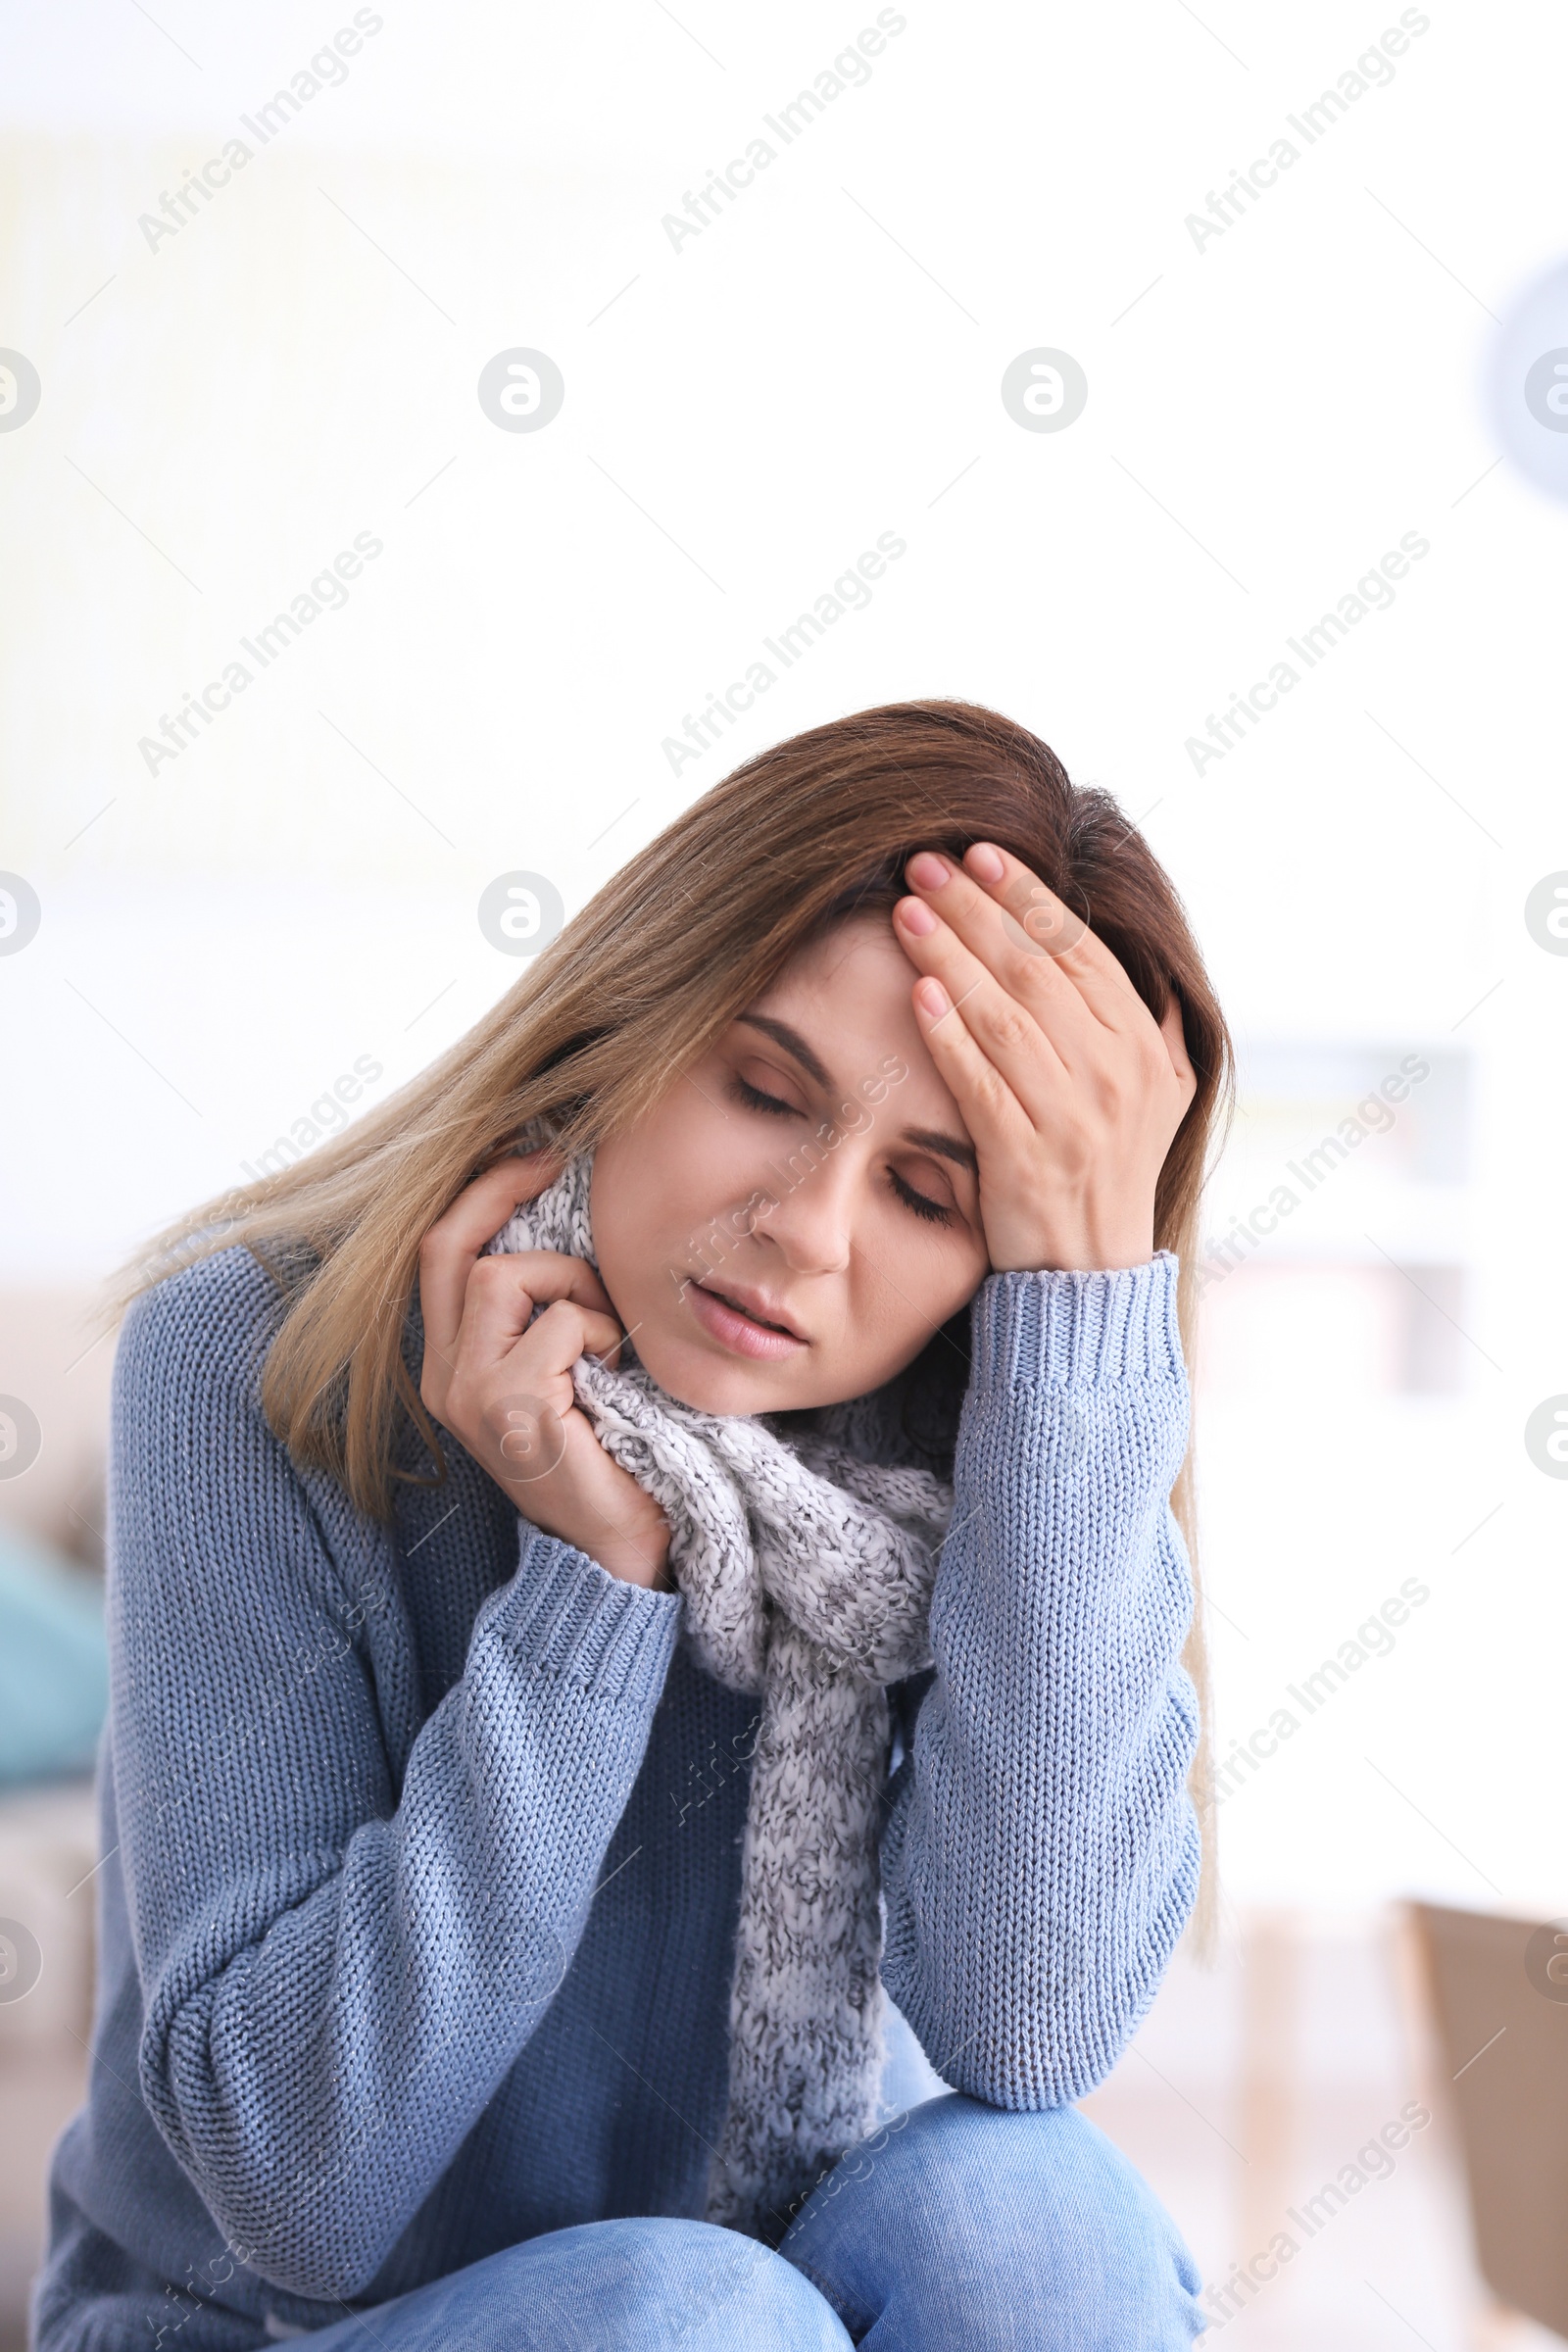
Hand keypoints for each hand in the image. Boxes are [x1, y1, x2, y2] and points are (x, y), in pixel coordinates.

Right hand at [417, 1152, 674, 1591]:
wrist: (622, 1550)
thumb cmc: (610, 1450)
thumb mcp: (565, 1368)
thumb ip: (544, 1310)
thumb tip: (567, 1213)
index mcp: (452, 1364)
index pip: (438, 1251)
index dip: (480, 1190)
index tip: (536, 1154)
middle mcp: (445, 1378)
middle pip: (451, 1248)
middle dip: (506, 1196)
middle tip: (559, 1173)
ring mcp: (470, 1395)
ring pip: (504, 1276)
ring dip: (572, 1290)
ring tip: (605, 1342)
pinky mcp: (510, 1410)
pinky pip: (557, 1323)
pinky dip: (599, 1335)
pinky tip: (615, 1380)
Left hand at [892, 843, 1197, 1273]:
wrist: (1090, 1275)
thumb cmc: (1112, 1172)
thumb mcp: (1164, 1095)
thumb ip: (1157, 1023)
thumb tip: (1147, 957)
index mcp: (1145, 1045)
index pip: (1079, 948)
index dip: (1027, 895)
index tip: (982, 853)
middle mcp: (1117, 1073)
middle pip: (1035, 967)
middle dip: (976, 907)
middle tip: (926, 862)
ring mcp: (1073, 1117)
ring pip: (1004, 1015)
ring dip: (950, 954)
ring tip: (905, 910)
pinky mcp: (1026, 1157)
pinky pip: (980, 1082)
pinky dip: (949, 1034)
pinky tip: (917, 993)